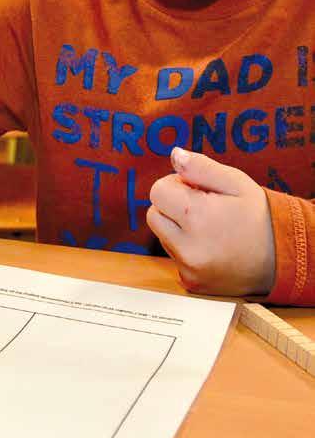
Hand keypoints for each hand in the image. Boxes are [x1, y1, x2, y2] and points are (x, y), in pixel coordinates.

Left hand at [146, 147, 274, 296]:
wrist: (284, 260)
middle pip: (154, 214)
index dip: (176, 185)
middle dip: (172, 206)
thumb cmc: (261, 217)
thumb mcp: (237, 183)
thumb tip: (175, 155)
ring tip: (211, 227)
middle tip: (203, 207)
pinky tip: (211, 246)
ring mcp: (188, 268)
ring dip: (177, 228)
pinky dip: (186, 249)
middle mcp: (188, 246)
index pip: (157, 191)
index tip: (197, 189)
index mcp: (196, 215)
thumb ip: (201, 167)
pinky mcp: (191, 282)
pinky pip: (174, 257)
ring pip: (162, 236)